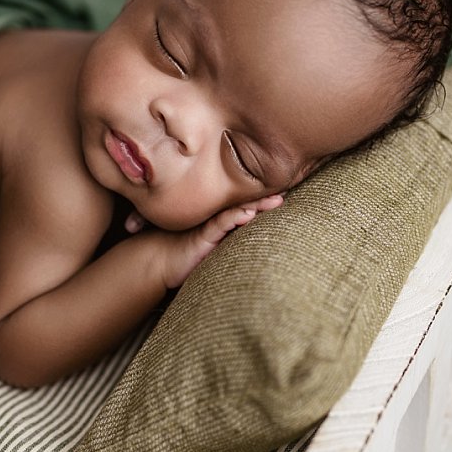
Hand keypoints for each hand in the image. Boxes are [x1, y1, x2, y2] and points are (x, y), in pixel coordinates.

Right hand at [138, 195, 285, 289]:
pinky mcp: (203, 235)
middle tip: (290, 189)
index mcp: (224, 223)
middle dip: (268, 198)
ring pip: (238, 210)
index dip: (267, 201)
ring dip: (258, 205)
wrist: (160, 261)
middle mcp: (218, 220)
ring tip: (277, 200)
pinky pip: (221, 224)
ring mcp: (211, 225)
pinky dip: (235, 217)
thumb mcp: (215, 251)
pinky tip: (248, 214)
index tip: (288, 193)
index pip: (250, 208)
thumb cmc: (188, 257)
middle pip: (248, 205)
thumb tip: (258, 254)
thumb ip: (231, 244)